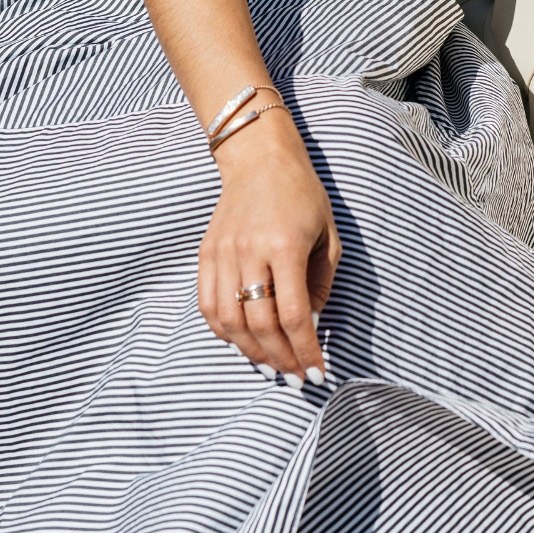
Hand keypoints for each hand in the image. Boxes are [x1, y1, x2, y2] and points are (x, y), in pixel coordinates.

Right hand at [197, 105, 340, 386]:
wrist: (259, 158)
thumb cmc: (301, 193)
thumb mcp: (327, 233)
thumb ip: (321, 281)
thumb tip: (310, 325)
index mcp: (285, 246)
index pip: (294, 315)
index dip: (306, 350)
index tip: (317, 370)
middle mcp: (250, 252)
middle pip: (260, 325)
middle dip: (281, 358)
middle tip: (296, 375)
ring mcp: (223, 253)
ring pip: (230, 321)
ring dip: (251, 352)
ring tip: (272, 363)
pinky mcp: (206, 253)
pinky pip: (208, 305)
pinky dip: (224, 331)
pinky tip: (242, 341)